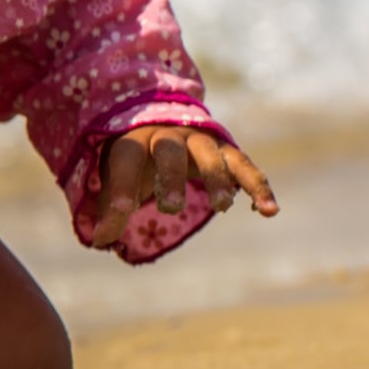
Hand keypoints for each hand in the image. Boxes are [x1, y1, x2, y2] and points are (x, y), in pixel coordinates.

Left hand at [93, 124, 278, 247]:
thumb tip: (98, 242)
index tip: (122, 214)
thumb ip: (109, 208)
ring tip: (221, 208)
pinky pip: (246, 167)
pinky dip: (258, 186)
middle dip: (170, 177)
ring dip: (217, 179)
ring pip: (211, 155)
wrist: (165, 125)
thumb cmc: (136, 161)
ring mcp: (201, 142)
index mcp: (134, 140)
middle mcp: (168, 136)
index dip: (123, 186)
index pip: (126, 160)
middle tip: (170, 208)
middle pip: (169, 151)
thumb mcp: (116, 178)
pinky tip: (270, 211)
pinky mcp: (228, 152)